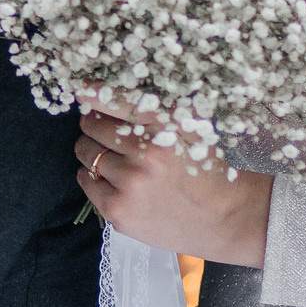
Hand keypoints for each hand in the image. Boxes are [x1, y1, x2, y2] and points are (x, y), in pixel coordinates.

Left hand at [75, 101, 272, 266]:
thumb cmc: (203, 167)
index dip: (94, 93)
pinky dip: (92, 175)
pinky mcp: (118, 210)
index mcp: (165, 127)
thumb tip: (101, 89)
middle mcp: (146, 155)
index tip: (84, 91)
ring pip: (85, 151)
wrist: (222, 217)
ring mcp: (130, 185)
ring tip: (115, 158)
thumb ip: (153, 108)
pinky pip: (85, 180)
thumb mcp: (190, 127)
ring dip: (92, 150)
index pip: (114, 100)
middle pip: (92, 125)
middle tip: (109, 134)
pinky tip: (113, 179)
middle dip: (95, 125)